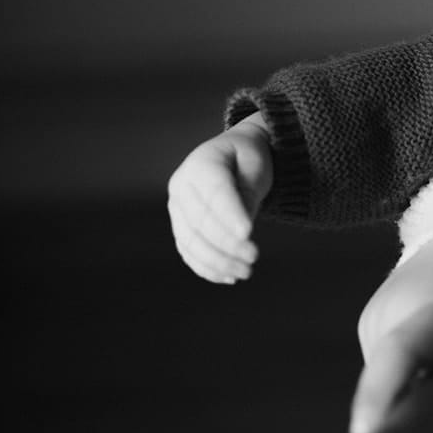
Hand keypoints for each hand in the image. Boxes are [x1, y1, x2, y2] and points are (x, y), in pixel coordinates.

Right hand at [166, 112, 272, 282]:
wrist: (232, 155)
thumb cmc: (248, 158)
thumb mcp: (256, 165)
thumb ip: (248, 193)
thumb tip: (240, 231)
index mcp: (201, 163)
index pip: (215, 193)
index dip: (230, 215)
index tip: (248, 234)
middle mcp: (181, 186)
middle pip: (201, 221)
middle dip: (227, 244)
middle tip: (253, 257)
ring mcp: (177, 208)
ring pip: (191, 241)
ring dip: (218, 262)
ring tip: (245, 272)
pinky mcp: (180, 227)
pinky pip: (188, 252)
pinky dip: (207, 268)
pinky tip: (229, 277)